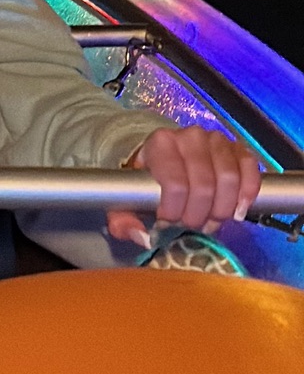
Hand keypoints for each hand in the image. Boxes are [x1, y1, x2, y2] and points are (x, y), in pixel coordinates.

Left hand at [107, 125, 261, 247]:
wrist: (165, 154)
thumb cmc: (148, 179)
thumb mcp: (126, 198)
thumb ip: (123, 220)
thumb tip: (143, 237)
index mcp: (160, 143)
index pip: (175, 184)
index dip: (175, 212)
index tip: (169, 223)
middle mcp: (190, 136)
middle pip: (204, 185)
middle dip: (199, 215)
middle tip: (192, 227)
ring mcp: (216, 140)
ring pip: (229, 179)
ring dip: (222, 209)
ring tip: (211, 221)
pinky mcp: (237, 148)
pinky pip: (250, 169)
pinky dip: (247, 193)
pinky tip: (237, 211)